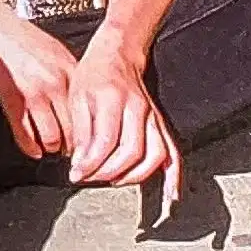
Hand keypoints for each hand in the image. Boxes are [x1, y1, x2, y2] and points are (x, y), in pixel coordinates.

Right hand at [0, 8, 80, 157]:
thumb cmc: (25, 39)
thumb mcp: (58, 52)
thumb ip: (72, 77)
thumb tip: (84, 103)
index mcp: (71, 70)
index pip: (90, 111)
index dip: (91, 131)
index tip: (90, 140)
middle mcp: (56, 83)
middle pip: (74, 129)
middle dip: (74, 145)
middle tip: (73, 152)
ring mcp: (34, 94)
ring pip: (52, 137)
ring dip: (52, 147)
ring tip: (52, 148)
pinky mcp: (12, 101)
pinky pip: (25, 134)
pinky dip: (30, 147)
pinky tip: (34, 149)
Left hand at [65, 30, 181, 197]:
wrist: (117, 55)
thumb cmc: (94, 75)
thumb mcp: (77, 98)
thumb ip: (80, 132)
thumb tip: (80, 165)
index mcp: (114, 99)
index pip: (107, 141)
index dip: (91, 164)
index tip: (77, 174)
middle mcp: (139, 109)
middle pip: (132, 151)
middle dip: (109, 172)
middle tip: (90, 178)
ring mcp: (153, 117)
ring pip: (154, 155)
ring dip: (134, 176)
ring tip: (114, 180)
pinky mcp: (161, 125)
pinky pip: (173, 153)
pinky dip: (174, 176)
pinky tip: (170, 194)